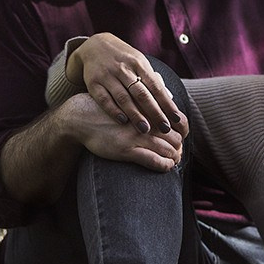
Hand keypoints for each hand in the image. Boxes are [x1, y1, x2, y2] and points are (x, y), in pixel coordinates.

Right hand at [58, 93, 183, 171]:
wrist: (79, 117)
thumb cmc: (104, 108)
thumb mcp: (126, 97)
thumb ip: (145, 100)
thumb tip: (165, 98)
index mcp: (147, 108)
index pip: (177, 120)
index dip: (184, 130)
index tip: (183, 136)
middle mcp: (145, 121)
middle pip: (175, 137)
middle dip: (180, 146)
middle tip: (179, 152)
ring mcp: (136, 136)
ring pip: (168, 149)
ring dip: (175, 157)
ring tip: (174, 160)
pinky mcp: (127, 150)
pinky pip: (153, 160)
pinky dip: (164, 165)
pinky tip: (167, 166)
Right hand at [68, 33, 187, 137]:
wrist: (95, 45)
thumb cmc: (124, 59)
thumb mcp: (140, 63)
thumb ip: (152, 80)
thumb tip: (170, 99)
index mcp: (139, 64)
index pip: (156, 86)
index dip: (167, 103)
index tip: (176, 119)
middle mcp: (124, 69)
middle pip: (141, 94)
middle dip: (154, 112)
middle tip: (165, 128)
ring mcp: (107, 75)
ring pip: (123, 97)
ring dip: (135, 114)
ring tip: (145, 129)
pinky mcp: (93, 83)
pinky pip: (104, 99)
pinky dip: (113, 110)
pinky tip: (123, 121)